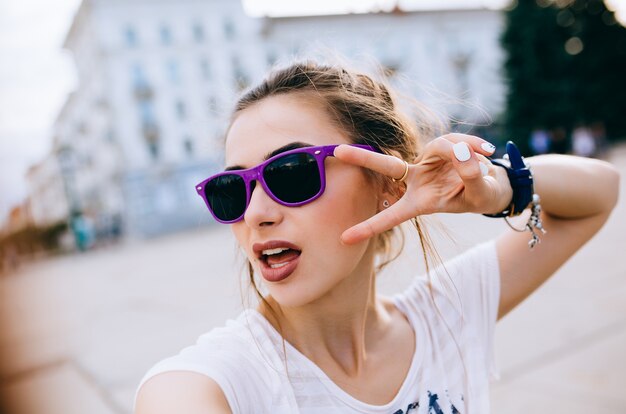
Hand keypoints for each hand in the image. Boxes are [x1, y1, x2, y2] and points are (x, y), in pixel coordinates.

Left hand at [334, 134, 511, 244]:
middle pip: (387, 167)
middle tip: (337, 151)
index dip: (369, 227)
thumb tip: (462, 154)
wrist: (492, 184)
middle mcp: (418, 181)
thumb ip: (471, 177)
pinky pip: (454, 140)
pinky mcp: (439, 146)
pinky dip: (472, 144)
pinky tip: (487, 150)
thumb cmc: (481, 197)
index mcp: (421, 203)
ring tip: (485, 160)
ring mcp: (427, 161)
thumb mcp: (480, 194)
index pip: (392, 216)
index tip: (344, 239)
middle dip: (363, 158)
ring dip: (465, 151)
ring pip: (441, 146)